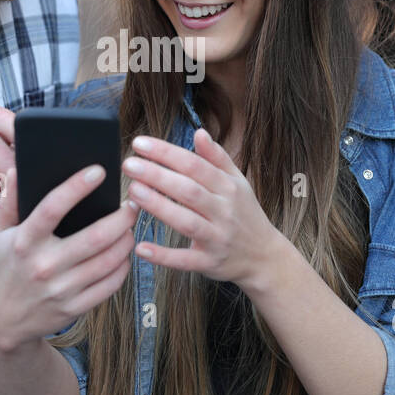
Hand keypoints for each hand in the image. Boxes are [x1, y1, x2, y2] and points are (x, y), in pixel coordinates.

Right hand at [0, 164, 138, 352]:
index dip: (76, 187)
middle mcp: (44, 266)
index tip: (99, 171)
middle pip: (95, 238)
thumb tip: (17, 168)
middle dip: (121, 217)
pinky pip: (110, 284)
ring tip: (130, 226)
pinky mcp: (75, 307)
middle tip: (133, 204)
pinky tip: (124, 253)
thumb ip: (9, 200)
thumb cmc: (6, 266)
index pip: (52, 208)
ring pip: (109, 261)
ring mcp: (62, 289)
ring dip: (126, 240)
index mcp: (25, 242)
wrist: (5, 320)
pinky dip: (123, 265)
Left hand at [122, 128, 284, 291]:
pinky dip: (163, 255)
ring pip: (186, 221)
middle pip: (188, 190)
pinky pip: (184, 260)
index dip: (166, 153)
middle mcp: (224, 211)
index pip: (194, 165)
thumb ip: (217, 158)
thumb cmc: (245, 214)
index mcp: (229, 188)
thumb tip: (199, 132)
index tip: (140, 144)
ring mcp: (217, 238)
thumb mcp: (238, 182)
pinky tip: (141, 247)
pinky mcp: (208, 262)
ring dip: (158, 206)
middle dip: (157, 175)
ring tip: (133, 191)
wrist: (265, 257)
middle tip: (129, 165)